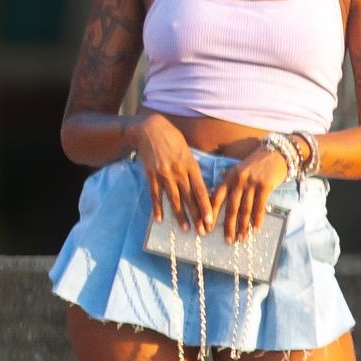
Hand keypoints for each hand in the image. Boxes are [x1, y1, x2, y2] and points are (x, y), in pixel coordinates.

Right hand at [131, 116, 213, 233]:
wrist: (150, 128)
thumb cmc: (172, 138)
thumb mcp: (187, 151)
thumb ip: (193, 168)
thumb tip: (200, 185)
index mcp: (191, 165)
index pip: (201, 190)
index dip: (206, 207)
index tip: (210, 220)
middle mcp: (179, 171)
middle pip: (189, 198)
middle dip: (196, 216)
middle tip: (201, 231)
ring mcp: (164, 174)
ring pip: (174, 199)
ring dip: (180, 216)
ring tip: (185, 229)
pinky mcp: (151, 175)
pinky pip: (155, 195)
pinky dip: (157, 208)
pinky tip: (159, 219)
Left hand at [208, 143, 290, 242]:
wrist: (277, 153)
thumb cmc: (257, 164)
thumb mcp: (239, 170)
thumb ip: (230, 183)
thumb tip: (219, 199)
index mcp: (229, 177)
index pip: (216, 197)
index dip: (211, 214)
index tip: (207, 228)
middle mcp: (238, 180)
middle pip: (231, 207)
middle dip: (228, 226)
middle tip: (228, 240)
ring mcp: (251, 183)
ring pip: (245, 210)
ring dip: (243, 226)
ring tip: (241, 238)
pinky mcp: (264, 186)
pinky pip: (259, 207)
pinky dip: (257, 220)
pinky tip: (255, 229)